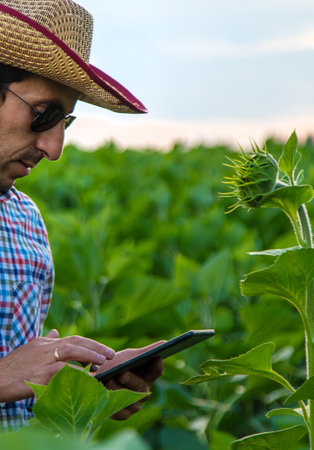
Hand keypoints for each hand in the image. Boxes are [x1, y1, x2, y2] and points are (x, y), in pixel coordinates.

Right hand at [0, 329, 114, 401]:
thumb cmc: (12, 367)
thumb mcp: (29, 349)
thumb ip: (45, 340)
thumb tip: (55, 331)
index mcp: (45, 342)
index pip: (72, 339)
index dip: (89, 343)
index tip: (102, 350)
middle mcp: (46, 347)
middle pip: (76, 341)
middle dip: (95, 346)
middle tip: (111, 353)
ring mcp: (43, 359)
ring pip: (72, 351)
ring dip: (90, 355)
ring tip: (104, 361)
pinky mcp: (39, 374)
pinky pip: (62, 371)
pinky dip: (77, 373)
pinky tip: (88, 377)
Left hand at [95, 341, 164, 419]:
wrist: (101, 379)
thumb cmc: (119, 365)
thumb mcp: (130, 357)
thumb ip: (145, 352)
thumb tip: (165, 343)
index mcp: (149, 376)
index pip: (157, 371)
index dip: (157, 365)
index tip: (156, 357)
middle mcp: (144, 392)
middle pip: (141, 387)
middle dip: (131, 380)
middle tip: (122, 373)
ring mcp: (135, 405)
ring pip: (129, 400)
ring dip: (118, 391)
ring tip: (108, 381)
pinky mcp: (124, 414)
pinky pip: (120, 412)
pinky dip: (112, 403)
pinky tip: (104, 395)